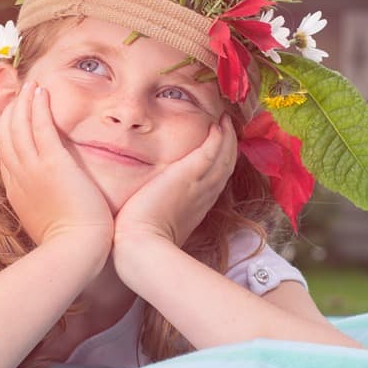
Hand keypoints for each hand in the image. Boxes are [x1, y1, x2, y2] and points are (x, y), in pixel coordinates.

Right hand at [0, 82, 112, 251]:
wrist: (76, 250)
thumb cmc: (69, 243)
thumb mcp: (44, 222)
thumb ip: (41, 205)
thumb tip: (45, 201)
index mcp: (16, 191)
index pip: (5, 153)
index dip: (6, 131)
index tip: (12, 117)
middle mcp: (19, 176)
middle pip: (5, 135)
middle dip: (10, 111)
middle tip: (18, 92)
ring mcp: (33, 169)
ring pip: (18, 126)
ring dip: (22, 102)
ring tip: (29, 85)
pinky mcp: (53, 163)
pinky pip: (40, 127)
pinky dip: (37, 107)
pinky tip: (40, 92)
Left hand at [113, 112, 238, 249]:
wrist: (141, 247)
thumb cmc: (139, 242)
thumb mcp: (153, 226)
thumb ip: (154, 213)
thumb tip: (141, 210)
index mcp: (196, 208)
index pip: (214, 182)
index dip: (219, 165)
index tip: (217, 151)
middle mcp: (204, 196)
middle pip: (225, 167)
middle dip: (229, 147)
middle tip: (227, 128)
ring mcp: (200, 185)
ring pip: (224, 157)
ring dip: (228, 137)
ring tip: (225, 121)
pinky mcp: (190, 174)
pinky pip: (213, 150)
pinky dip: (219, 136)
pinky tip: (218, 123)